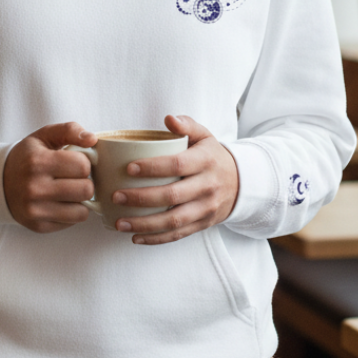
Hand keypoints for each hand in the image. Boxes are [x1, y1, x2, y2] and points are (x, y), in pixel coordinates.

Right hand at [3, 122, 95, 232]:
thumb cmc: (27, 157)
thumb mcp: (44, 136)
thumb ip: (69, 130)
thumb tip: (92, 139)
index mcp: (38, 162)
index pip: (83, 166)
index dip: (84, 163)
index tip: (75, 162)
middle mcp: (35, 188)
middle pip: (86, 190)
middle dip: (85, 182)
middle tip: (74, 178)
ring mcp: (35, 210)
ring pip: (82, 211)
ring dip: (80, 200)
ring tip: (68, 191)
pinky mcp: (38, 226)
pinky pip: (71, 222)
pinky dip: (71, 213)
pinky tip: (59, 202)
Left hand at [113, 115, 238, 244]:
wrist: (241, 183)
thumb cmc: (212, 157)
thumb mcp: (204, 136)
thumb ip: (187, 125)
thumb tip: (168, 118)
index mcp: (205, 161)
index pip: (177, 165)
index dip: (152, 167)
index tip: (128, 168)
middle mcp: (207, 186)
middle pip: (172, 195)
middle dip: (141, 197)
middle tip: (116, 196)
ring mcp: (206, 208)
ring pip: (173, 220)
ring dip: (144, 224)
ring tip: (119, 222)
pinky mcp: (203, 224)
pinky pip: (178, 234)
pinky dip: (155, 239)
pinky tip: (135, 237)